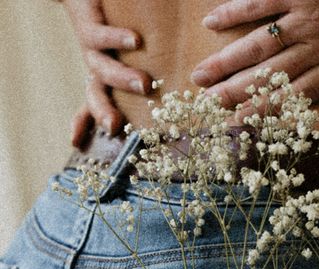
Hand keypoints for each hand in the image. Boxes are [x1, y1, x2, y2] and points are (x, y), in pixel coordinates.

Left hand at [62, 0, 152, 146]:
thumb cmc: (116, 22)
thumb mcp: (128, 57)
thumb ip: (151, 76)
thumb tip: (190, 91)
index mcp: (104, 77)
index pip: (94, 105)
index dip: (84, 124)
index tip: (76, 143)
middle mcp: (96, 66)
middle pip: (95, 96)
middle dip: (103, 112)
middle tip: (116, 125)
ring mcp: (91, 48)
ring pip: (101, 70)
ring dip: (122, 79)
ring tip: (144, 84)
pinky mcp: (90, 24)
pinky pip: (101, 36)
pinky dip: (118, 40)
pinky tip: (135, 41)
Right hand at [191, 0, 318, 111]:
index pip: (299, 96)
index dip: (267, 112)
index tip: (241, 125)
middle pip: (270, 76)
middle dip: (235, 94)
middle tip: (206, 107)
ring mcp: (306, 13)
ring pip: (258, 45)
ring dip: (226, 63)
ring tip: (199, 78)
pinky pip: (258, 1)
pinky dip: (234, 12)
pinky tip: (211, 23)